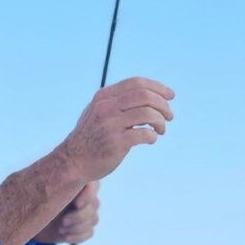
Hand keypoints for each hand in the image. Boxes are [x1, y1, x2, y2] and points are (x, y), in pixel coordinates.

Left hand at [34, 181, 99, 243]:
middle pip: (94, 205)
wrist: (32, 219)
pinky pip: (89, 232)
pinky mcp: (85, 226)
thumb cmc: (39, 200)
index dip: (88, 195)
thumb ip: (58, 183)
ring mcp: (88, 211)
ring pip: (93, 219)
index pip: (93, 185)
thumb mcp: (47, 191)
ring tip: (61, 228)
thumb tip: (67, 178)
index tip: (76, 204)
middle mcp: (86, 194)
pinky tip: (65, 236)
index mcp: (78, 181)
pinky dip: (77, 236)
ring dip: (76, 227)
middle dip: (78, 216)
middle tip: (63, 221)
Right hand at [58, 77, 173, 181]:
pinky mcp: (116, 143)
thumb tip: (148, 93)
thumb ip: (117, 100)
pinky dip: (153, 136)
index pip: (136, 83)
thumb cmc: (91, 135)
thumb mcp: (98, 110)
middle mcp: (106, 107)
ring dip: (161, 121)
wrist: (74, 161)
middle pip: (144, 96)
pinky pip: (144, 134)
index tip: (170, 95)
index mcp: (104, 96)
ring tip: (161, 129)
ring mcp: (110, 125)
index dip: (157, 87)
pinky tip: (151, 139)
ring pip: (147, 113)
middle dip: (163, 104)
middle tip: (170, 116)